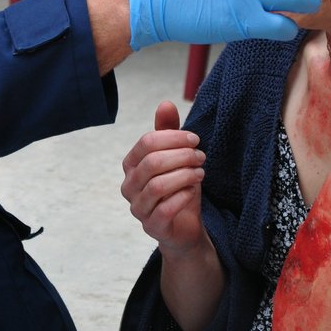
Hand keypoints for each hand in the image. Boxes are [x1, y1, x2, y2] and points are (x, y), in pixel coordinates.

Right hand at [121, 101, 204, 252]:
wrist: (184, 227)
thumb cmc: (178, 188)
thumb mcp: (176, 157)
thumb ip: (169, 131)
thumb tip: (166, 103)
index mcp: (131, 164)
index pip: (146, 142)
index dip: (173, 137)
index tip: (195, 139)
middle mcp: (129, 186)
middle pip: (152, 162)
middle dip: (181, 156)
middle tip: (201, 156)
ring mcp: (138, 208)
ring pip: (158, 185)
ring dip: (184, 175)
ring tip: (200, 172)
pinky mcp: (152, 227)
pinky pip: (165, 209)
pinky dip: (183, 196)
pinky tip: (194, 191)